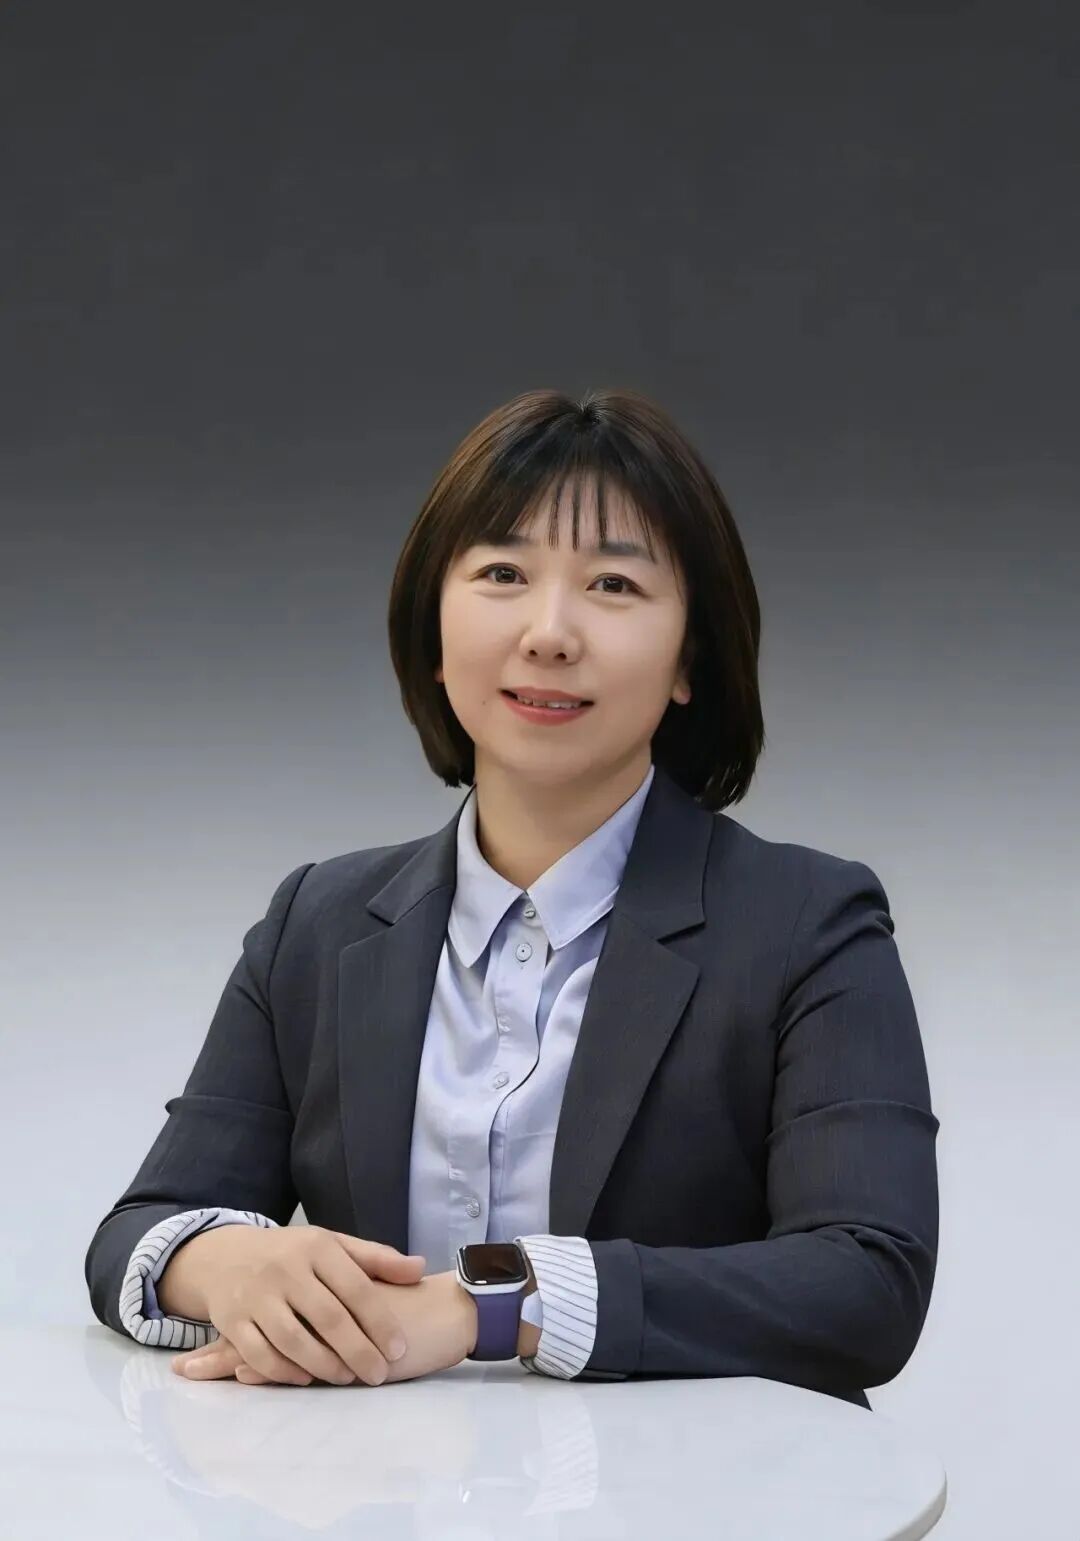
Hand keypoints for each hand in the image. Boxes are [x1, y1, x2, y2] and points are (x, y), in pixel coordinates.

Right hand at [173, 1271, 476, 1385]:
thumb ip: (376, 1259)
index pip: (355, 1287)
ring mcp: (256, 1296)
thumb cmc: (291, 1254)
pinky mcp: (231, 1321)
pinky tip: (306, 1379)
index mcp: (316, 1248)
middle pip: (328, 1317)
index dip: (380, 1321)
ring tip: (348, 1378)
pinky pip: (258, 1353)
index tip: (399, 1348)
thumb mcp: (332, 1245)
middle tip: (379, 1375)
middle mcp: (285, 1269)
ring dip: (324, 1364)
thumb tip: (420, 1269)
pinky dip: (283, 1371)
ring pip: (293, 1339)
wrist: (223, 1255)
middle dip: (358, 1351)